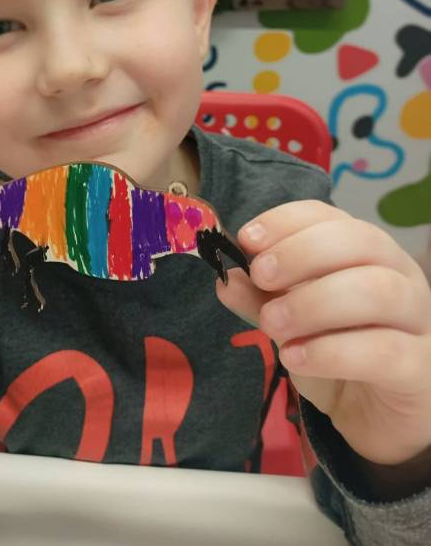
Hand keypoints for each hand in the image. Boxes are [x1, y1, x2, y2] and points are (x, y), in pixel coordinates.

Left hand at [215, 200, 430, 466]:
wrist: (375, 417)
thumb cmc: (335, 352)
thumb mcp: (289, 321)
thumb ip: (260, 298)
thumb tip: (225, 278)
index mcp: (366, 252)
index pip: (331, 217)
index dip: (287, 222)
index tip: (247, 240)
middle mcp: (399, 274)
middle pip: (360, 242)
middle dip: (301, 254)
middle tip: (261, 278)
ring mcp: (418, 320)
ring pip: (377, 290)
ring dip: (314, 302)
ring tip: (272, 325)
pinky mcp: (420, 368)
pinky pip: (384, 350)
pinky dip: (332, 351)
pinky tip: (296, 358)